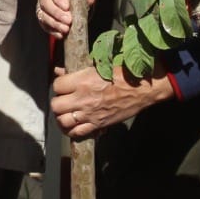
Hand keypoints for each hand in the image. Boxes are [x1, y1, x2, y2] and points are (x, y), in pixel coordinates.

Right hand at [37, 0, 90, 37]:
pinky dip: (53, 31)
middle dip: (57, 13)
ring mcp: (41, 7)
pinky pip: (44, 26)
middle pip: (46, 3)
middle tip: (68, 20)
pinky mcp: (42, 18)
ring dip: (55, 24)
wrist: (69, 0)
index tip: (67, 7)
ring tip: (66, 29)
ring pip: (43, 16)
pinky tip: (61, 35)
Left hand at [51, 63, 172, 137]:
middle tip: (64, 100)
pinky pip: (77, 133)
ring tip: (66, 114)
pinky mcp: (98, 124)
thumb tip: (59, 71)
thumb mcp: (99, 65)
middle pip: (56, 105)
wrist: (143, 89)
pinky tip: (73, 126)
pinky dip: (72, 131)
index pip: (57, 85)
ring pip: (63, 121)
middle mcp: (83, 99)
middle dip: (58, 102)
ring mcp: (89, 113)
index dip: (59, 85)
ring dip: (62, 117)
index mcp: (82, 81)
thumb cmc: (124, 73)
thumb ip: (77, 70)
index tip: (64, 85)